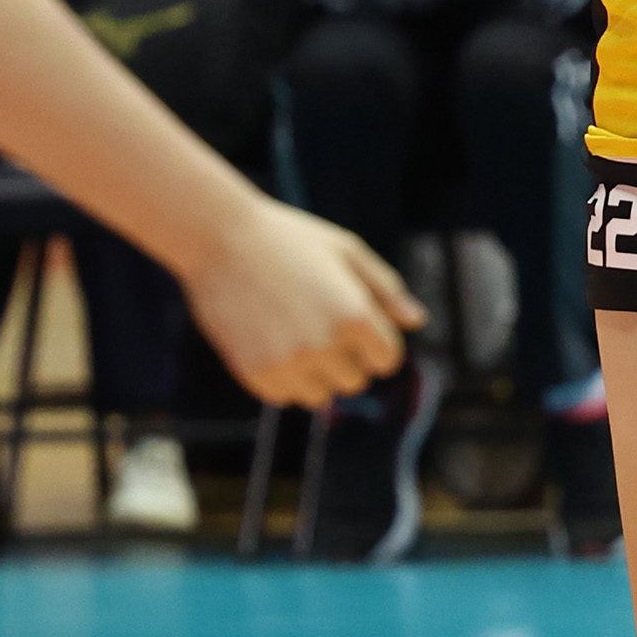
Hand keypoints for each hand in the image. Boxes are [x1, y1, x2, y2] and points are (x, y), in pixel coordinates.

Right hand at [183, 197, 422, 406]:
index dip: (376, 344)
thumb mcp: (347, 252)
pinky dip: (284, 379)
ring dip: (315, 374)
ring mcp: (288, 363)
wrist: (219, 239)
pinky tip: (272, 343)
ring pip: (321, 396)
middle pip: (355, 381)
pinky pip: (285, 397)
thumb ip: (386, 290)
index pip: (387, 361)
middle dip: (346, 359)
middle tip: (319, 323)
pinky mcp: (255, 373)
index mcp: (355, 315)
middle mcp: (324, 345)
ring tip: (295, 334)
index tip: (356, 324)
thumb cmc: (289, 240)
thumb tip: (417, 322)